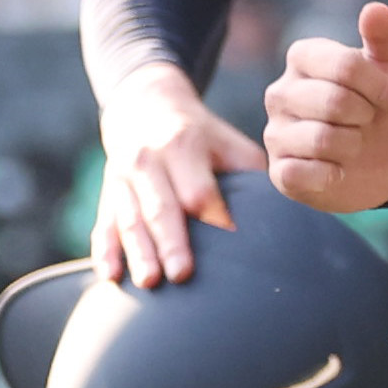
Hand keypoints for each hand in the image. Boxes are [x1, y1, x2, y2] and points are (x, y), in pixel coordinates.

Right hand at [94, 60, 266, 285]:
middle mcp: (148, 162)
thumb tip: (285, 213)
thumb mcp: (227, 142)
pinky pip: (103, 227)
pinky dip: (104, 253)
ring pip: (129, 220)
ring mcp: (122, 180)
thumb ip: (251, 175)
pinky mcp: (107, 196)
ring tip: (149, 282)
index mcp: (183, 146)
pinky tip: (108, 277)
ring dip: (138, 253)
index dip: (215, 217)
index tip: (232, 242)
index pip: (199, 189)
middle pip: (161, 208)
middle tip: (182, 274)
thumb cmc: (200, 135)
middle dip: (171, 242)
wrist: (143, 104)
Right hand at [265, 0, 387, 214]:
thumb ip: (387, 36)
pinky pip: (303, 172)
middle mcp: (281, 93)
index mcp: (304, 58)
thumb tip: (373, 10)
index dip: (381, 87)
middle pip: (334, 102)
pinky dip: (333, 175)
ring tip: (355, 144)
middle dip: (367, 116)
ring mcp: (276, 133)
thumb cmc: (387, 107)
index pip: (343, 65)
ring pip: (321, 138)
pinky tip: (340, 170)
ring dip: (354, 145)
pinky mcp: (279, 171)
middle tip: (369, 121)